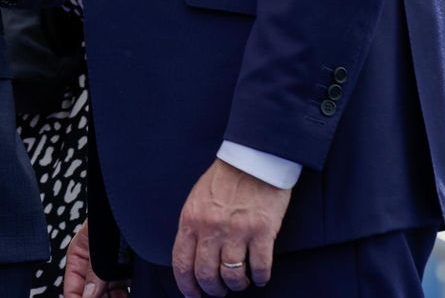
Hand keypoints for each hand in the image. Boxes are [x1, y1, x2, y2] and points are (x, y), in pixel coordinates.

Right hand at [64, 221, 131, 297]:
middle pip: (90, 293)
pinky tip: (125, 294)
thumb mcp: (99, 247)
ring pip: (106, 294)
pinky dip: (122, 295)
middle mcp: (94, 264)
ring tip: (119, 296)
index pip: (72, 285)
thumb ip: (93, 272)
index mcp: (79, 254)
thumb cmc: (113, 217)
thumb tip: (86, 297)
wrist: (138, 206)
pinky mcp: (127, 271)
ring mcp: (111, 268)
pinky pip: (121, 290)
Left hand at [172, 159, 290, 295]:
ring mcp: (237, 231)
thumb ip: (193, 227)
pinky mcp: (262, 231)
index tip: (193, 295)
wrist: (252, 159)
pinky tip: (259, 276)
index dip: (187, 286)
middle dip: (212, 290)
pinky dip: (259, 278)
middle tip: (219, 292)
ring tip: (240, 282)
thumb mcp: (197, 200)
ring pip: (232, 276)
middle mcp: (211, 228)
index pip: (182, 263)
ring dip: (236, 285)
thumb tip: (191, 257)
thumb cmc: (225, 179)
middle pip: (206, 275)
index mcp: (191, 220)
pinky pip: (259, 268)